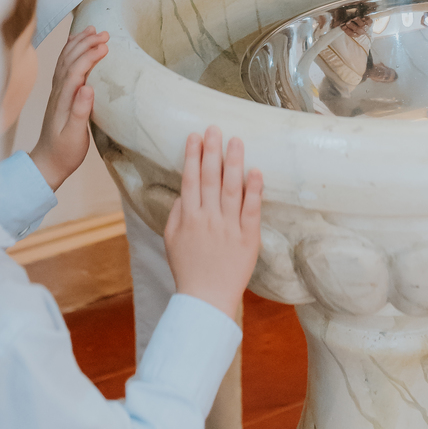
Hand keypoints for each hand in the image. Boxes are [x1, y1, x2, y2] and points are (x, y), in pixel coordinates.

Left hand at [30, 25, 109, 191]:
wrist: (47, 163)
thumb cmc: (64, 152)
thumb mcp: (74, 137)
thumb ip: (79, 112)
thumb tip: (87, 88)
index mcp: (63, 101)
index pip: (75, 71)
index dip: (89, 56)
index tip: (105, 46)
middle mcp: (57, 92)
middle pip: (69, 60)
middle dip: (86, 44)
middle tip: (105, 34)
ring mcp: (57, 91)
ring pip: (65, 60)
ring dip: (78, 43)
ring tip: (93, 30)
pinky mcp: (59, 93)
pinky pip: (64, 65)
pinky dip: (71, 50)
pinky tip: (77, 44)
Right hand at [164, 127, 262, 322]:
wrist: (206, 300)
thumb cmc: (188, 269)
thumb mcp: (171, 240)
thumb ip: (177, 213)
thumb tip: (184, 190)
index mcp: (188, 218)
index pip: (190, 181)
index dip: (193, 156)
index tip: (196, 136)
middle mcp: (208, 219)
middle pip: (210, 179)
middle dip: (212, 151)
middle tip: (215, 128)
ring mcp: (228, 228)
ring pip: (231, 190)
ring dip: (233, 163)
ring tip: (236, 141)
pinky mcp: (248, 238)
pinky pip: (251, 211)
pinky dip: (254, 191)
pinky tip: (256, 172)